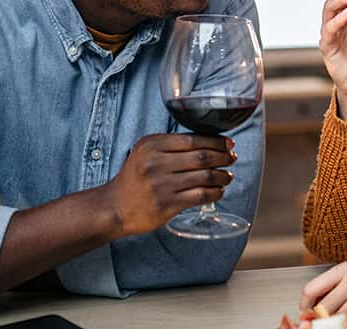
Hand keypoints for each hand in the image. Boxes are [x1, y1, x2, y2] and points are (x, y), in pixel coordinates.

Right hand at [100, 133, 234, 236]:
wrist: (115, 206)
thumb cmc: (135, 178)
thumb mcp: (146, 152)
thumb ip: (171, 145)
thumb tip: (210, 142)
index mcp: (152, 145)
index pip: (193, 139)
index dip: (216, 141)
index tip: (228, 143)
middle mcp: (156, 163)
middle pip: (201, 156)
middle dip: (223, 156)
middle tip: (232, 158)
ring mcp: (162, 185)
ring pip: (204, 176)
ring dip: (222, 176)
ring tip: (228, 176)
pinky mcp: (167, 205)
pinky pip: (200, 196)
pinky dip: (215, 193)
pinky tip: (219, 191)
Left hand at [300, 262, 346, 318]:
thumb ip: (335, 285)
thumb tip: (312, 306)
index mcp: (346, 268)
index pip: (312, 288)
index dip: (304, 305)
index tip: (304, 312)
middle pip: (323, 308)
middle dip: (320, 320)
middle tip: (322, 323)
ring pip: (338, 319)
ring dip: (338, 324)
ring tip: (343, 321)